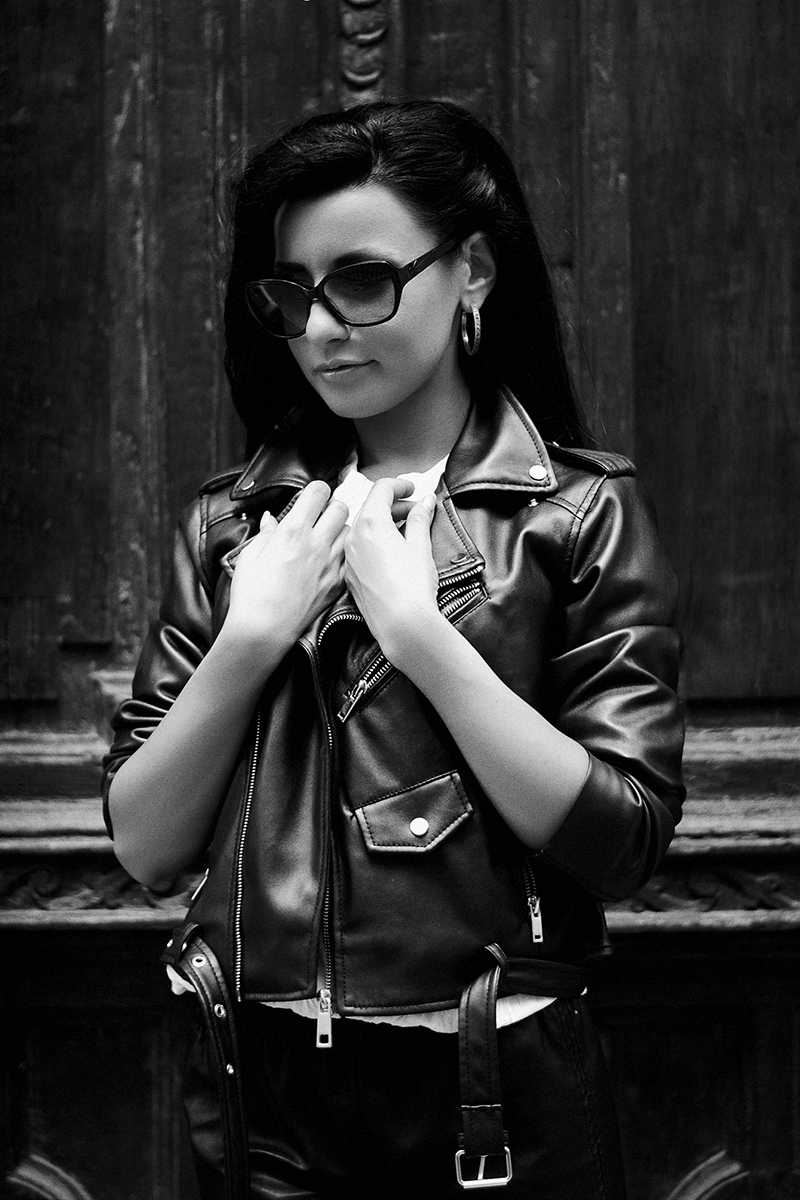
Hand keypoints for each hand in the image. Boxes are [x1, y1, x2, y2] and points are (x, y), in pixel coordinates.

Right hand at [224, 481, 347, 650]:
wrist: (264, 630)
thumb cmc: (252, 595)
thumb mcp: (250, 556)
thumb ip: (265, 533)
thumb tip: (270, 519)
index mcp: (293, 531)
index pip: (318, 492)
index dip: (315, 490)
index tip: (310, 496)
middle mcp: (317, 544)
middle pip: (341, 507)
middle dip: (331, 506)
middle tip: (319, 516)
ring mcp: (331, 564)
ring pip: (348, 532)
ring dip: (338, 530)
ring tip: (324, 538)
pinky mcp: (337, 584)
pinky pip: (349, 559)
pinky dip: (343, 555)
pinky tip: (329, 561)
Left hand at [344, 478, 441, 666]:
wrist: (401, 624)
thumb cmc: (413, 586)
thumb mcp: (420, 546)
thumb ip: (420, 519)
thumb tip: (424, 502)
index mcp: (371, 523)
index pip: (381, 489)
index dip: (399, 485)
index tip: (412, 488)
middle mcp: (353, 537)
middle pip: (371, 509)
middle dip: (394, 506)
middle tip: (416, 510)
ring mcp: (348, 558)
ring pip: (363, 530)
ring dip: (383, 524)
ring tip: (405, 531)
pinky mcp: (349, 577)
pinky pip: (359, 550)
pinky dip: (374, 543)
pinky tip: (391, 552)